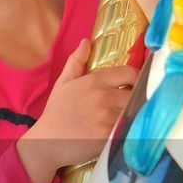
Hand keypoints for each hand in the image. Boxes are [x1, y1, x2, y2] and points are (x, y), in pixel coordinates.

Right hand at [18, 37, 137, 182]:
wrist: (47, 141)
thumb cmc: (56, 112)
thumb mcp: (63, 83)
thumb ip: (76, 61)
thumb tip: (86, 42)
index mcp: (94, 80)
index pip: (129, 73)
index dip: (136, 80)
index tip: (133, 88)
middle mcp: (103, 96)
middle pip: (136, 94)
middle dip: (135, 100)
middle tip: (130, 107)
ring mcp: (106, 117)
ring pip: (133, 112)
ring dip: (132, 116)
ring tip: (127, 120)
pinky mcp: (108, 136)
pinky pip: (128, 129)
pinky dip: (128, 131)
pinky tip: (122, 133)